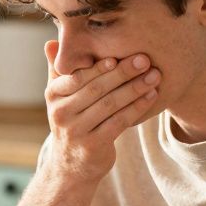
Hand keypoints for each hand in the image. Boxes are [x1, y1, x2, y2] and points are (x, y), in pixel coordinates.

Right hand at [44, 41, 161, 184]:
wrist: (70, 165)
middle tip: (145, 60)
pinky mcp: (93, 146)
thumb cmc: (72, 121)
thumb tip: (51, 41)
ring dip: (134, 89)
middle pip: (96, 89)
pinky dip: (137, 108)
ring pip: (109, 105)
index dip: (99, 66)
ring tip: (154, 76)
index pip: (78, 76)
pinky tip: (151, 96)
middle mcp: (60, 113)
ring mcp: (76, 132)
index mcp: (53, 95)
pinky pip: (119, 123)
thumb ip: (58, 69)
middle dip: (123, 73)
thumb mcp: (60, 96)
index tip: (119, 53)